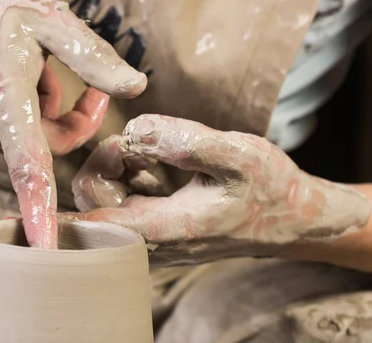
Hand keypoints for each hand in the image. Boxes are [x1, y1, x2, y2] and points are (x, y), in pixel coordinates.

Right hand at [0, 0, 146, 248]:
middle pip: (45, 147)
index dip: (39, 210)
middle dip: (69, 119)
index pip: (27, 163)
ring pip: (27, 141)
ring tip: (28, 67)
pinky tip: (8, 77)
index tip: (46, 250)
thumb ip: (94, 58)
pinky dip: (20, 113)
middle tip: (70, 77)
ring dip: (42, 111)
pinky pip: (7, 136)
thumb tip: (137, 90)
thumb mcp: (48, 19)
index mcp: (1, 92)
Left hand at [63, 115, 371, 265]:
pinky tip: (158, 166)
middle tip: (142, 142)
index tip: (106, 151)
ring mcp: (149, 238)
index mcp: (159, 229)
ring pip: (103, 199)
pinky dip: (130, 175)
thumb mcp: (238, 156)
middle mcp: (146, 242)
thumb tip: (133, 129)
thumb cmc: (269, 189)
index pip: (88, 221)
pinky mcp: (155, 229)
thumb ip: (184, 142)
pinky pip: (121, 199)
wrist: (292, 219)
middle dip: (106, 161)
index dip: (79, 184)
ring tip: (156, 154)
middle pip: (90, 201)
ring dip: (119, 167)